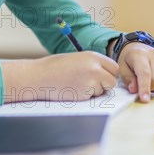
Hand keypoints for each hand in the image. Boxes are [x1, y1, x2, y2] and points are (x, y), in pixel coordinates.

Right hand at [1, 51, 118, 102]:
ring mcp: (91, 81)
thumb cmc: (55, 68)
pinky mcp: (85, 93)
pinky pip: (92, 98)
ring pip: (103, 91)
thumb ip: (93, 65)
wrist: (39, 76)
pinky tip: (72, 91)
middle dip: (105, 85)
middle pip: (112, 81)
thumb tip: (106, 75)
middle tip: (91, 85)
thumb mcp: (77, 59)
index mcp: (93, 56)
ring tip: (76, 85)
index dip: (108, 74)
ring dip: (93, 92)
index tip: (101, 78)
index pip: (114, 68)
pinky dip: (85, 97)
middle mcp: (95, 67)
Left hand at [116, 43, 153, 102]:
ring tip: (148, 82)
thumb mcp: (121, 68)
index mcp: (140, 54)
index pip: (145, 73)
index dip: (145, 88)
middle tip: (141, 86)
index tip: (144, 99)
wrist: (138, 48)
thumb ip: (127, 79)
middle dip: (149, 89)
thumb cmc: (129, 60)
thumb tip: (134, 90)